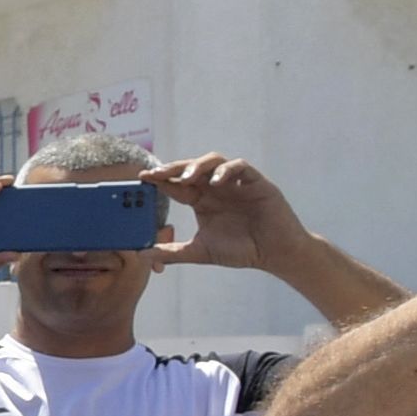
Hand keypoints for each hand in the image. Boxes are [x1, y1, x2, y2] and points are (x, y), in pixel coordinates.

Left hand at [147, 153, 308, 269]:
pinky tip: (217, 182)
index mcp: (202, 201)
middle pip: (192, 168)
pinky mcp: (256, 182)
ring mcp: (235, 183)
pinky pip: (241, 167)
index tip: (142, 177)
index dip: (160, 179)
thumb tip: (142, 254)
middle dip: (174, 168)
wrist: (273, 254)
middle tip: (157, 173)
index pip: (177, 185)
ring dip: (199, 166)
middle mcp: (216, 188)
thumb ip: (173, 252)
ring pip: (214, 161)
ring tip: (187, 177)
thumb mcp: (200, 252)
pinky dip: (227, 171)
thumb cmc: (240, 250)